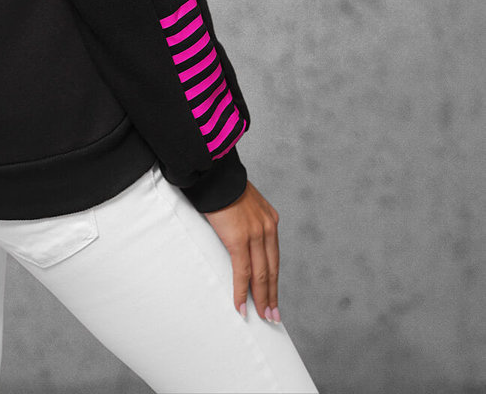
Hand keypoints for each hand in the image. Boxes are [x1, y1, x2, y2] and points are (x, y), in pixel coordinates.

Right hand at [204, 180, 280, 322]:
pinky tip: (242, 306)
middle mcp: (267, 228)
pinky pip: (242, 272)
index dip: (274, 278)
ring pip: (261, 275)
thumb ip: (246, 220)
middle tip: (274, 315)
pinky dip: (242, 291)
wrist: (214, 173)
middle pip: (272, 269)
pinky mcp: (239, 240)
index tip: (274, 294)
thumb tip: (238, 233)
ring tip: (263, 316)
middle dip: (272, 294)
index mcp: (270, 219)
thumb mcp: (243, 202)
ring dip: (261, 298)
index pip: (274, 256)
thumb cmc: (222, 185)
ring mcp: (254, 234)